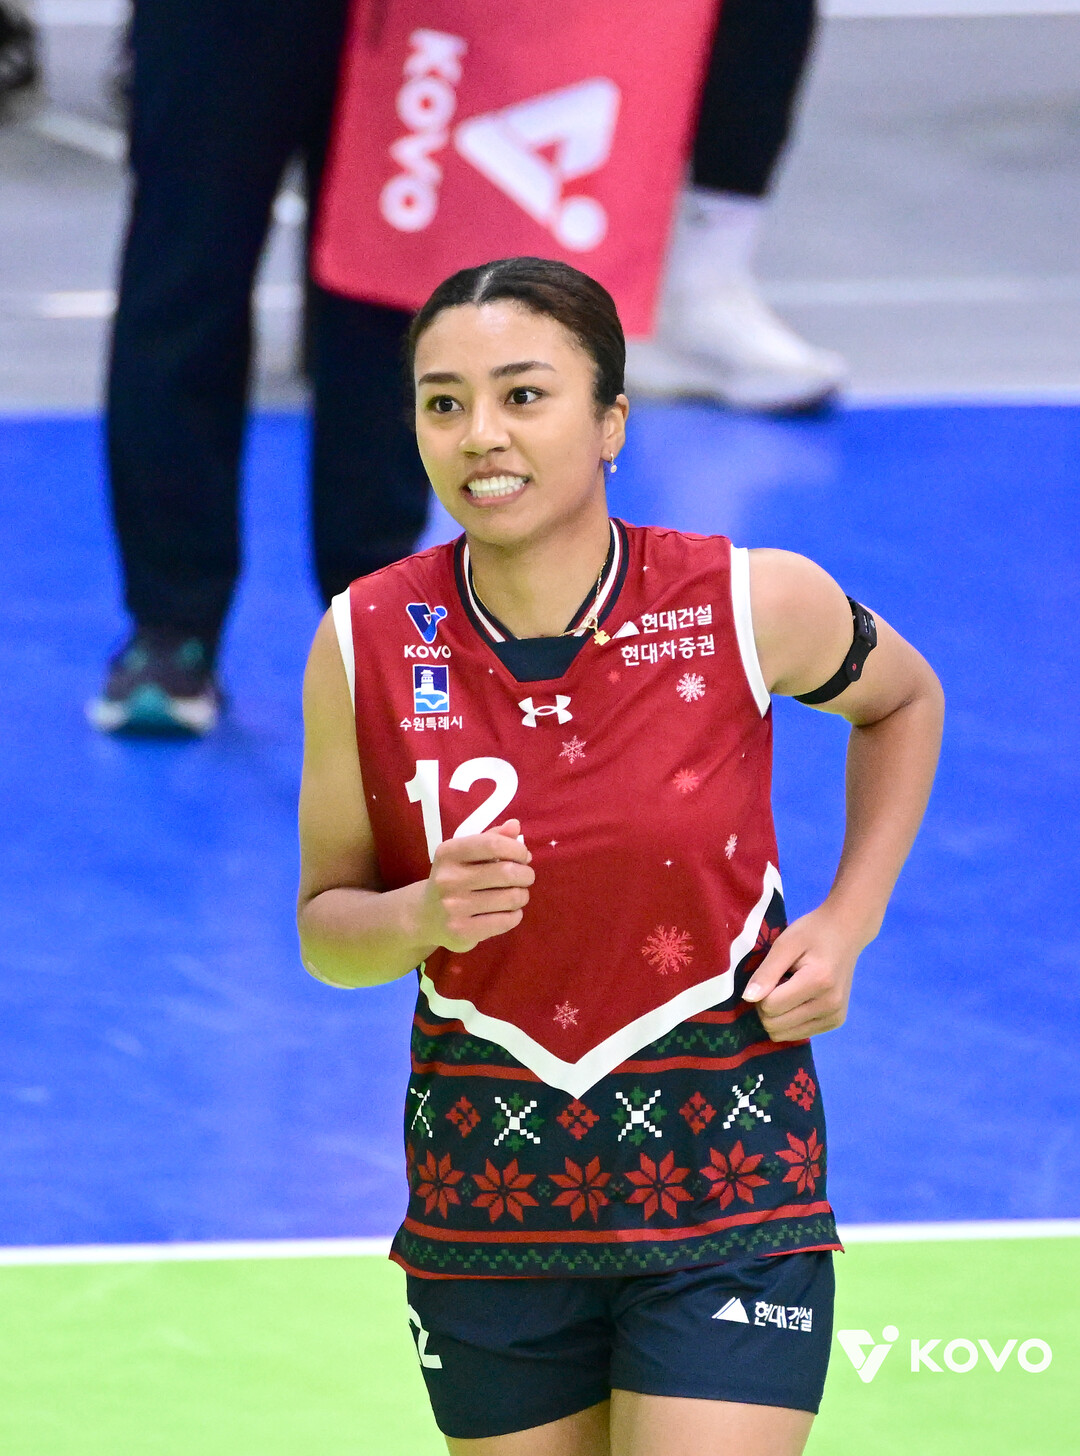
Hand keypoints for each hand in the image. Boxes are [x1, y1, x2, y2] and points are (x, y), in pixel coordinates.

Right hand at [419, 819, 534, 953]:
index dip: (517, 850)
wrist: (424, 916)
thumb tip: (515, 825)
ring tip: (518, 894)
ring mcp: (454, 908)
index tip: (524, 856)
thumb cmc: (453, 878)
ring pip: (510, 898)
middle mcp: (448, 879)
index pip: (493, 844)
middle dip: (525, 874)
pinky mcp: (462, 932)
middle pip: (506, 872)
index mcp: (448, 853)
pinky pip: (505, 921)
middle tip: (525, 877)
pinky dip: (515, 915)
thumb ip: (490, 838)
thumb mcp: (464, 854)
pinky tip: (509, 912)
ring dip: (522, 895)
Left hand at [742, 906, 859, 1041]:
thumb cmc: (813, 932)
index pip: (770, 1006)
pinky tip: (799, 999)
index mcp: (819, 982)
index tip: (770, 974)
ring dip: (777, 1015)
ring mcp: (835, 1017)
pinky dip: (790, 1019)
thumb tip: (748, 999)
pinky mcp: (836, 1022)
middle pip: (776, 1025)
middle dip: (766, 1006)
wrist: (846, 932)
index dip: (760, 992)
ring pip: (785, 1034)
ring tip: (788, 990)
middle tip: (776, 982)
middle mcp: (830, 1005)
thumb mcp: (785, 944)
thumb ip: (766, 972)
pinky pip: (798, 1034)